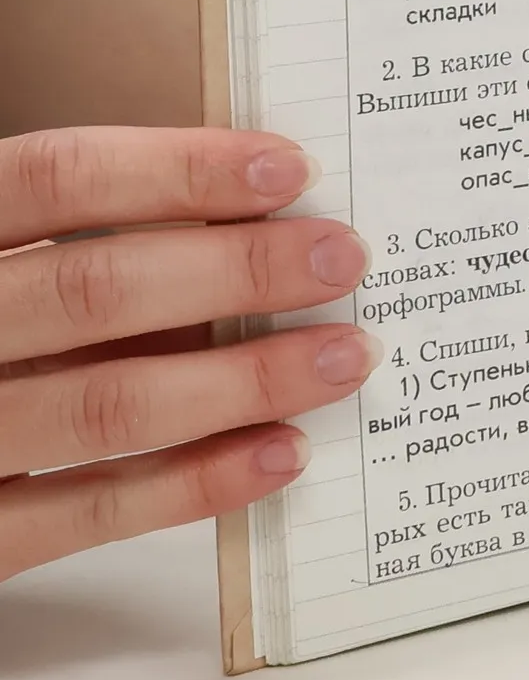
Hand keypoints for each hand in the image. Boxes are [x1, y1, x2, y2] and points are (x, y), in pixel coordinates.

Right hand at [0, 126, 374, 581]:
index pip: (55, 178)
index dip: (176, 169)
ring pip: (105, 402)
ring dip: (243, 377)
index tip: (289, 167)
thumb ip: (85, 259)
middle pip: (92, 289)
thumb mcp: (2, 276)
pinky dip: (195, 481)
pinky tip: (281, 452)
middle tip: (344, 258)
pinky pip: (87, 512)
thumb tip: (252, 235)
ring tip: (343, 355)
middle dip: (236, 271)